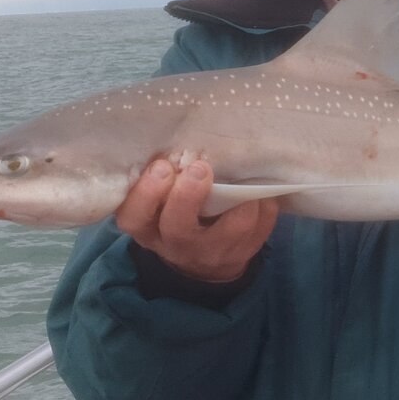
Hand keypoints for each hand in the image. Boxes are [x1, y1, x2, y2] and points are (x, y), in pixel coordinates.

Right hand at [116, 159, 277, 281]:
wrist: (203, 259)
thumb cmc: (174, 215)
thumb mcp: (156, 204)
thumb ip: (160, 179)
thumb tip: (176, 139)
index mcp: (148, 229)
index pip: (135, 217)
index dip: (147, 192)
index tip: (163, 166)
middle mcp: (177, 245)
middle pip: (178, 227)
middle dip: (189, 194)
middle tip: (199, 168)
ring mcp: (214, 252)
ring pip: (234, 227)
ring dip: (240, 196)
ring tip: (239, 178)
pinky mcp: (245, 251)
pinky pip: (262, 224)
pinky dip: (263, 202)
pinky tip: (257, 190)